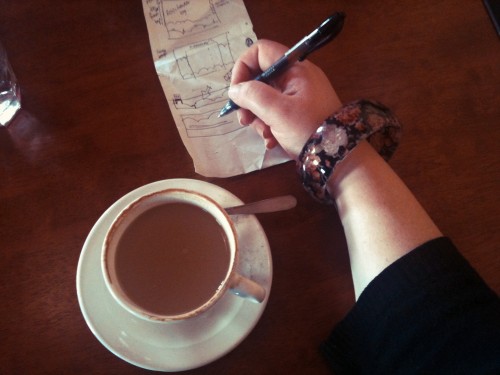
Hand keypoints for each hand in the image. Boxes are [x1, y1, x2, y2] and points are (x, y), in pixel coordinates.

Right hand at [228, 39, 341, 157]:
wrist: (339, 157)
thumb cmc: (309, 129)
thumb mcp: (278, 111)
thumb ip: (253, 96)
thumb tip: (234, 90)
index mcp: (295, 69)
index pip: (261, 52)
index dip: (243, 67)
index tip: (236, 92)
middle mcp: (297, 79)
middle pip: (261, 78)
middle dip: (249, 100)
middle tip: (244, 120)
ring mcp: (298, 97)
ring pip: (266, 99)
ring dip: (258, 118)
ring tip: (265, 135)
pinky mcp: (299, 114)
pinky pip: (276, 113)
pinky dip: (270, 126)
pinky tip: (272, 141)